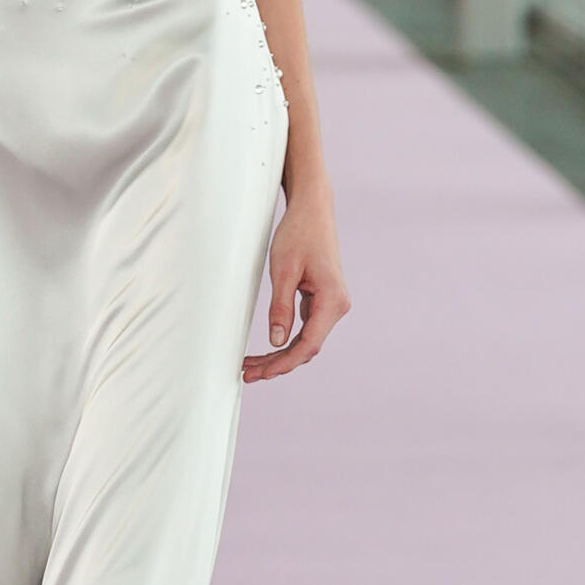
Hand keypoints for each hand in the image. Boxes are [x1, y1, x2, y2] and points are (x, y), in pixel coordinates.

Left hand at [243, 200, 349, 383]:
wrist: (312, 209)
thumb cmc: (298, 234)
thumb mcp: (283, 271)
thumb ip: (280, 308)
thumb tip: (277, 341)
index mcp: (332, 300)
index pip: (308, 344)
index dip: (283, 364)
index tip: (260, 374)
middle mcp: (337, 306)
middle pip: (307, 347)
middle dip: (277, 364)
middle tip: (247, 374)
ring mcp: (331, 304)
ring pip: (305, 340)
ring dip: (280, 355)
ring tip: (251, 366)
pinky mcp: (322, 300)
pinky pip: (305, 328)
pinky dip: (286, 340)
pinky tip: (266, 350)